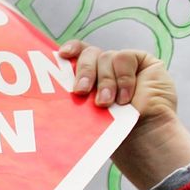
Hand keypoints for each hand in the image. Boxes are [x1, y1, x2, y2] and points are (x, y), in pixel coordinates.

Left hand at [60, 39, 189, 189]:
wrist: (142, 140)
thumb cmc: (113, 133)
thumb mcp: (86, 114)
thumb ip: (74, 97)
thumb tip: (46, 92)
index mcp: (91, 78)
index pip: (78, 55)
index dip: (71, 50)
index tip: (62, 54)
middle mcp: (106, 68)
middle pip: (89, 54)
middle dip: (83, 72)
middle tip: (81, 92)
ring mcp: (125, 65)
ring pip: (106, 57)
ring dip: (105, 82)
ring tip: (106, 103)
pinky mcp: (143, 62)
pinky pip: (125, 58)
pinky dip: (123, 79)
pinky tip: (125, 98)